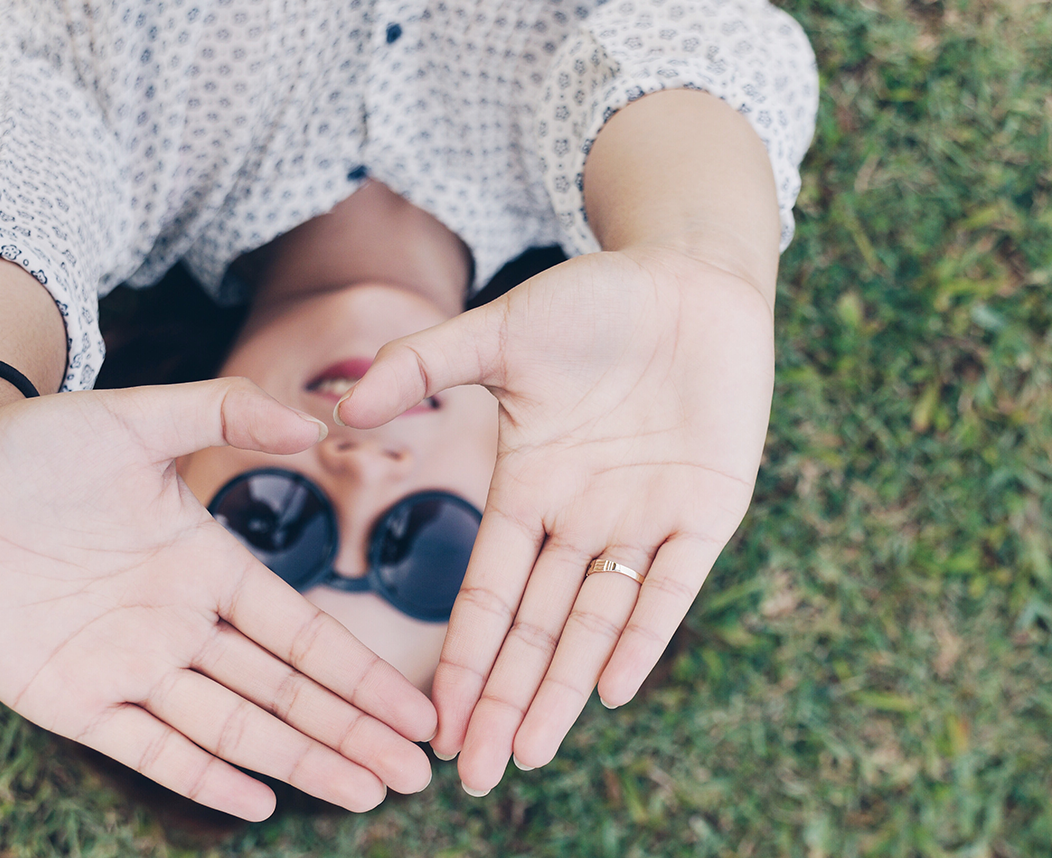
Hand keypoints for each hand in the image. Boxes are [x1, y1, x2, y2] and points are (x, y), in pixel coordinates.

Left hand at [0, 376, 436, 819]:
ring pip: (231, 725)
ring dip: (300, 758)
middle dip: (351, 732)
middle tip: (418, 774)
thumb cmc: (29, 443)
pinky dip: (202, 775)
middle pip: (283, 691)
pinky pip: (146, 747)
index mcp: (204, 563)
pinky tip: (258, 800)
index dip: (360, 674)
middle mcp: (178, 623)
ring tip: (367, 795)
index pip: (301, 632)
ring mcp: (127, 666)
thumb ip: (224, 412)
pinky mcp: (69, 699)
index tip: (418, 709)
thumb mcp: (134, 419)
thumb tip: (316, 419)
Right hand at [335, 248, 773, 794]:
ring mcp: (642, 518)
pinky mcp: (707, 507)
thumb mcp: (499, 332)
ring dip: (562, 689)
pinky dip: (642, 635)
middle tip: (475, 775)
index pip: (487, 594)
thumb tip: (345, 407)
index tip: (433, 719)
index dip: (462, 657)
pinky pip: (671, 585)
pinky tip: (610, 689)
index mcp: (526, 488)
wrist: (689, 276)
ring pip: (596, 622)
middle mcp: (579, 519)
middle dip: (503, 700)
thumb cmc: (592, 300)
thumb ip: (423, 365)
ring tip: (528, 753)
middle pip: (536, 629)